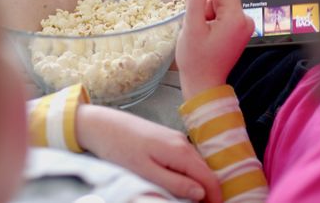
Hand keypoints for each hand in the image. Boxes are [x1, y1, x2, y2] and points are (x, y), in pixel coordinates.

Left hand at [76, 105, 221, 202]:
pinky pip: (187, 159)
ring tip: (195, 200)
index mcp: (180, 152)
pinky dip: (190, 173)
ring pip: (197, 165)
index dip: (215, 196)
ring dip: (200, 183)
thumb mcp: (146, 172)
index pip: (209, 177)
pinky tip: (183, 183)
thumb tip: (200, 193)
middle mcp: (183, 143)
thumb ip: (175, 183)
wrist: (104, 125)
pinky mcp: (169, 139)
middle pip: (206, 171)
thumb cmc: (121, 149)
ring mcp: (177, 139)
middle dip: (209, 191)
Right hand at [176, 0, 253, 98]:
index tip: (199, 10)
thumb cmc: (196, 59)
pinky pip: (225, 13)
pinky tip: (209, 36)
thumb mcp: (190, 26)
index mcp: (237, 17)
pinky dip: (214, 20)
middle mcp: (246, 19)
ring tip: (204, 33)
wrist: (204, 83)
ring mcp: (245, 26)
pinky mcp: (240, 30)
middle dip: (207, 5)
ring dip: (209, 14)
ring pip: (222, 3)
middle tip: (200, 26)